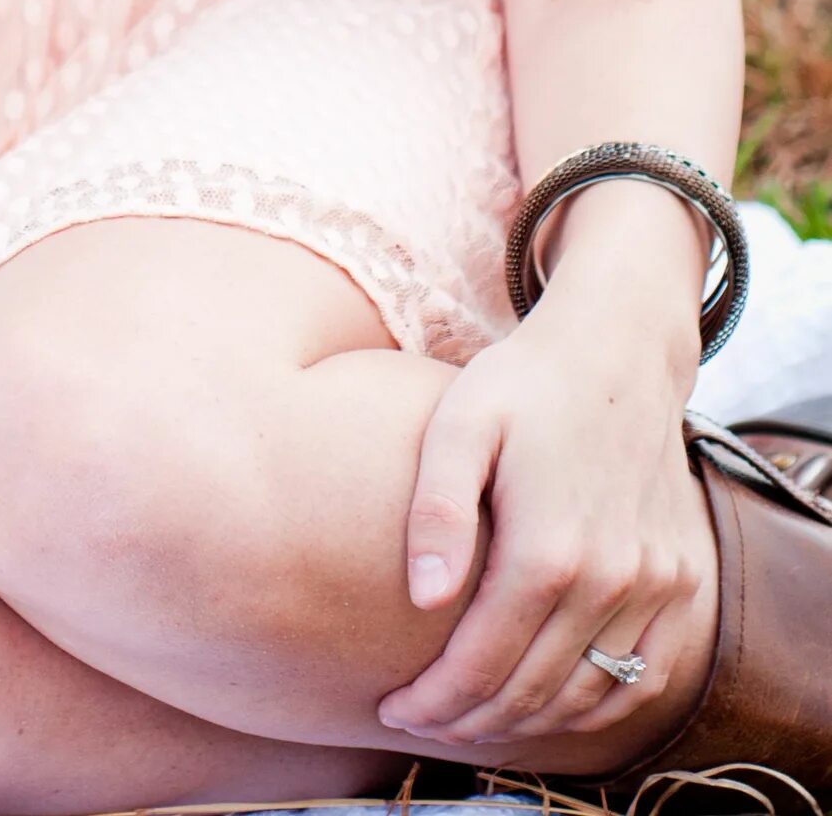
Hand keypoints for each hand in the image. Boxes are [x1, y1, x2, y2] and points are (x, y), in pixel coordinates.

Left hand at [377, 299, 709, 756]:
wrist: (617, 351)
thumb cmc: (524, 383)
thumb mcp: (460, 423)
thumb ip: (437, 509)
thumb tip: (423, 599)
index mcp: (548, 547)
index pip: (483, 662)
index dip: (435, 700)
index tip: (392, 709)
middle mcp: (611, 578)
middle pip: (531, 689)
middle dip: (469, 720)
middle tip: (421, 723)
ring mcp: (654, 584)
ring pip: (587, 695)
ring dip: (526, 721)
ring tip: (471, 719)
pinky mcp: (681, 580)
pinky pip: (644, 677)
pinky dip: (595, 706)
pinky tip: (550, 704)